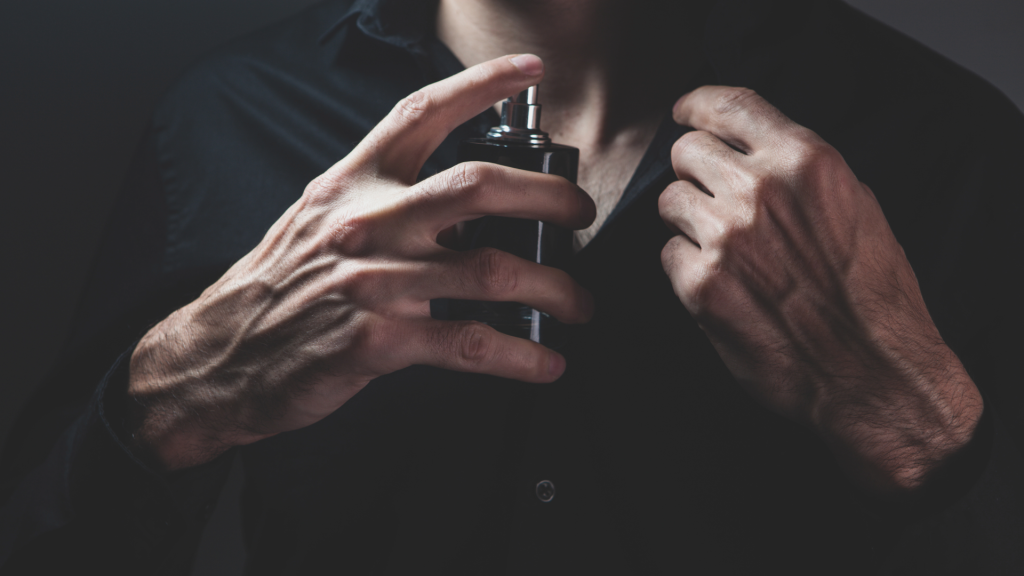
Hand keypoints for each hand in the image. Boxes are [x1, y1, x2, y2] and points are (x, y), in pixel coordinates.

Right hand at [126, 55, 595, 471]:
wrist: (219, 356)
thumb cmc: (276, 287)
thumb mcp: (317, 219)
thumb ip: (378, 199)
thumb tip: (457, 200)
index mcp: (353, 184)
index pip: (421, 114)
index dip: (480, 84)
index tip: (528, 68)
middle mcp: (367, 222)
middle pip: (477, 186)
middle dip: (547, 196)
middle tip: (580, 214)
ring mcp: (374, 281)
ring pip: (489, 269)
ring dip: (553, 287)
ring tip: (578, 303)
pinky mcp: (377, 340)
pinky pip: (468, 341)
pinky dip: (518, 355)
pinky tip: (544, 361)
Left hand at [658, 86, 982, 493]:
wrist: (872, 370)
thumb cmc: (872, 294)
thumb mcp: (855, 206)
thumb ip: (798, 170)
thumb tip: (749, 151)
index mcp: (804, 161)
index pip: (729, 106)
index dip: (698, 106)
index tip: (685, 113)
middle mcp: (760, 191)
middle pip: (688, 152)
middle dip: (694, 171)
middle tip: (712, 198)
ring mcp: (726, 237)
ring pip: (670, 200)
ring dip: (688, 219)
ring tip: (724, 248)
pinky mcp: (701, 284)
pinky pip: (669, 252)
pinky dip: (687, 264)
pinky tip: (722, 283)